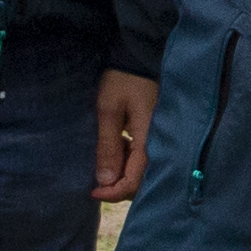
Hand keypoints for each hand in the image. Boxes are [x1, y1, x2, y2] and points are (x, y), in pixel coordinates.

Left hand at [93, 70, 155, 200]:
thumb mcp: (108, 111)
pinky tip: (115, 149)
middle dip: (118, 187)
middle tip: (96, 180)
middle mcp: (158, 145)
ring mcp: (157, 139)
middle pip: (140, 182)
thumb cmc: (123, 81)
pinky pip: (142, 158)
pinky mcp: (153, 134)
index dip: (112, 192)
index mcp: (148, 141)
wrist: (138, 58)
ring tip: (104, 161)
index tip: (92, 191)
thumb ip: (107, 146)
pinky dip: (127, 162)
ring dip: (121, 174)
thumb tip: (104, 180)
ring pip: (141, 172)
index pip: (133, 182)